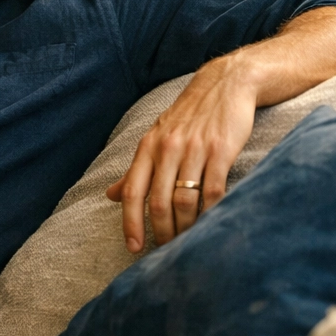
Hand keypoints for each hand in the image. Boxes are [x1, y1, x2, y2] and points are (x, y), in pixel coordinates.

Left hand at [106, 55, 256, 251]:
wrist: (226, 84)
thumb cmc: (189, 117)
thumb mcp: (155, 138)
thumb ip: (134, 169)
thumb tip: (109, 195)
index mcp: (148, 148)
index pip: (132, 191)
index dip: (130, 223)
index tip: (134, 248)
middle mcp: (167, 149)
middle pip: (158, 202)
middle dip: (162, 232)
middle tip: (168, 251)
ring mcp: (195, 149)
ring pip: (185, 200)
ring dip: (186, 228)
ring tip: (189, 243)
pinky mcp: (221, 150)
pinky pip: (214, 191)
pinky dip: (212, 213)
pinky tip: (212, 225)